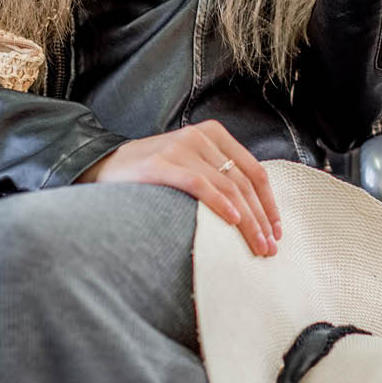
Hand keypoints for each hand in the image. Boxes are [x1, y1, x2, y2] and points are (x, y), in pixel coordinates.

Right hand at [75, 120, 280, 256]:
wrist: (105, 165)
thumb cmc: (153, 173)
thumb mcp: (191, 163)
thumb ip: (218, 175)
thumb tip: (253, 214)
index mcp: (213, 134)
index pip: (254, 170)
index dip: (269, 203)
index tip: (276, 230)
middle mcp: (199, 137)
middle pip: (243, 181)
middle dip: (260, 218)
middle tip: (269, 248)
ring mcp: (180, 148)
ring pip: (227, 186)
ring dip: (246, 220)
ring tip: (256, 245)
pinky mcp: (161, 164)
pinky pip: (199, 184)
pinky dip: (219, 203)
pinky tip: (232, 221)